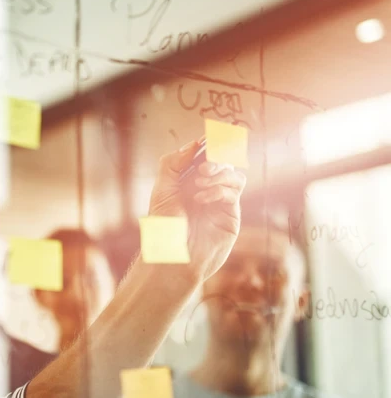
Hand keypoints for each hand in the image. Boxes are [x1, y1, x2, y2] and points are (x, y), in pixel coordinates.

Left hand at [148, 140, 246, 282]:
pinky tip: (202, 199)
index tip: (205, 141)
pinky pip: (234, 192)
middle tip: (203, 168)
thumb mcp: (162, 190)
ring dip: (219, 174)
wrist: (173, 256)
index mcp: (188, 181)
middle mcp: (207, 189)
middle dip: (215, 159)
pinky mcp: (231, 214)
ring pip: (234, 175)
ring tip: (199, 184)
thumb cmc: (165, 226)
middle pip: (223, 162)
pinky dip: (219, 190)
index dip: (208, 146)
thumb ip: (173, 164)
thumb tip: (193, 144)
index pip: (204, 156)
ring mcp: (220, 201)